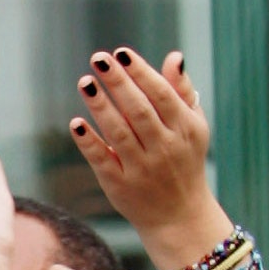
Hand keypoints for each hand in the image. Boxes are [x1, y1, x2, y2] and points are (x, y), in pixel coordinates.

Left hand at [70, 47, 232, 267]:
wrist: (180, 216)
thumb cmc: (184, 160)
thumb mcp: (193, 127)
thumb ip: (181, 91)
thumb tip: (173, 56)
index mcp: (185, 129)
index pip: (161, 95)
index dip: (141, 73)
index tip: (121, 53)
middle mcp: (165, 147)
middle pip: (139, 110)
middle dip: (119, 83)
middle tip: (99, 59)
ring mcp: (142, 168)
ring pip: (119, 133)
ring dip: (100, 107)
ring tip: (85, 82)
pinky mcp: (120, 184)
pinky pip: (102, 160)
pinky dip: (89, 141)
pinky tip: (76, 123)